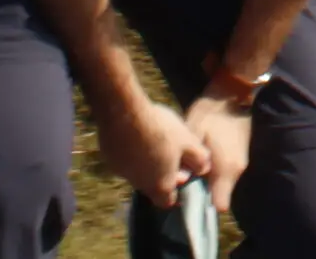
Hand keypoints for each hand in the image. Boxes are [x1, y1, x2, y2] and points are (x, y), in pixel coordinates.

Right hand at [98, 89, 208, 206]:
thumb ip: (199, 159)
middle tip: (170, 156)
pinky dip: (132, 155)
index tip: (182, 177)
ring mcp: (124, 174)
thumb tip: (204, 169)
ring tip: (154, 142)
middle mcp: (140, 185)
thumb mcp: (188, 142)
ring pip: (138, 175)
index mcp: (160, 185)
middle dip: (162, 176)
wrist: (125, 114)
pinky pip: (124, 163)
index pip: (168, 201)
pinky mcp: (111, 161)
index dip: (176, 191)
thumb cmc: (161, 130)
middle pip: (152, 188)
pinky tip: (137, 136)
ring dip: (146, 165)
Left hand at [186, 94, 253, 213]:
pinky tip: (200, 161)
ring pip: (221, 185)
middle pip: (218, 196)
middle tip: (182, 182)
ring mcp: (240, 165)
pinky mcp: (239, 158)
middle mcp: (236, 171)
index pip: (219, 204)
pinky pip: (225, 174)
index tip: (187, 199)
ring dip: (207, 182)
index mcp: (225, 168)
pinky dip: (213, 173)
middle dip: (201, 193)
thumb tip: (179, 179)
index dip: (202, 206)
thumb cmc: (210, 113)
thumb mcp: (194, 133)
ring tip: (189, 171)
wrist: (232, 94)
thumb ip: (189, 159)